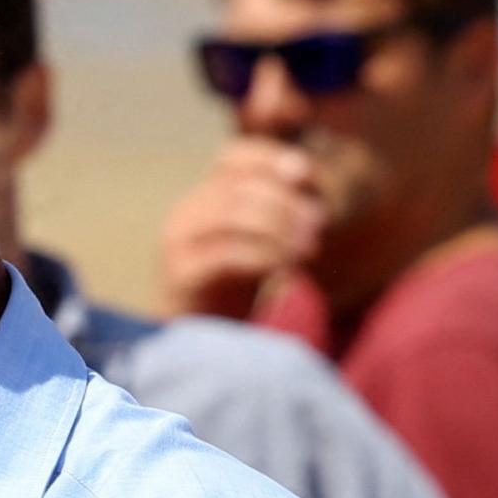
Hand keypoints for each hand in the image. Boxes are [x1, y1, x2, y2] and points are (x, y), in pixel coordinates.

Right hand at [159, 139, 324, 318]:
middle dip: (284, 201)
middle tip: (319, 220)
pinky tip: (289, 270)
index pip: (232, 157)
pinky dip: (264, 257)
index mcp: (203, 199)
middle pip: (238, 187)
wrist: (198, 340)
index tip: (305, 173)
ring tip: (310, 246)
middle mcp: (186, 214)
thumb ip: (274, 213)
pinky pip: (227, 254)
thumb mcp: (258, 243)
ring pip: (232, 215)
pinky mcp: (182, 275)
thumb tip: (309, 183)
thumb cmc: (233, 289)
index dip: (269, 158)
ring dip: (278, 227)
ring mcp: (179, 243)